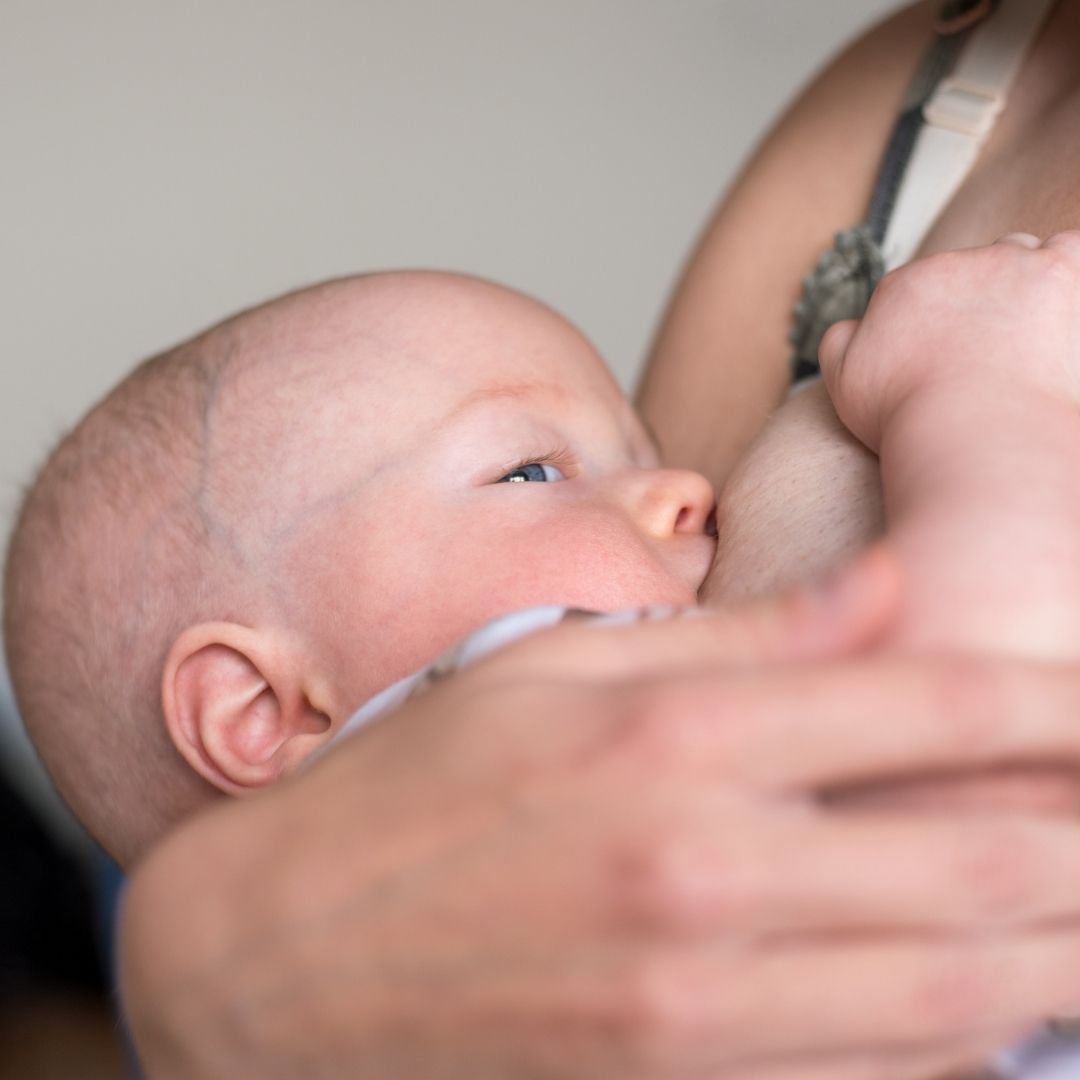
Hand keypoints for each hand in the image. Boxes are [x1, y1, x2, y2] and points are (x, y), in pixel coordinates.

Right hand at [119, 557, 1079, 1078]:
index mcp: (673, 734)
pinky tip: (997, 992)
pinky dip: (967, 1035)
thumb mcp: (554, 666)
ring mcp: (699, 1002)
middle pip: (987, 859)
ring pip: (966, 990)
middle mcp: (704, 868)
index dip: (1058, 700)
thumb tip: (890, 587)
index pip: (932, 704)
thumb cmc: (416, 785)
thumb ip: (738, 633)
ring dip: (1058, 941)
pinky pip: (881, 1074)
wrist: (283, 958)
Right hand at [819, 231, 1079, 452]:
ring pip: (1023, 253)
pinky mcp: (1060, 271)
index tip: (949, 357)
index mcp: (901, 289)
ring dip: (1026, 282)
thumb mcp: (845, 384)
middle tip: (991, 349)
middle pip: (972, 268)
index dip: (937, 322)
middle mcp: (952, 265)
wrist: (972, 432)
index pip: (922, 289)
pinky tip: (1064, 310)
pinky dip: (1069, 272)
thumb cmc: (908, 417)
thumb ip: (839, 343)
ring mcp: (1009, 265)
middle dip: (982, 299)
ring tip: (1031, 334)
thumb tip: (854, 323)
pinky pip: (1070, 249)